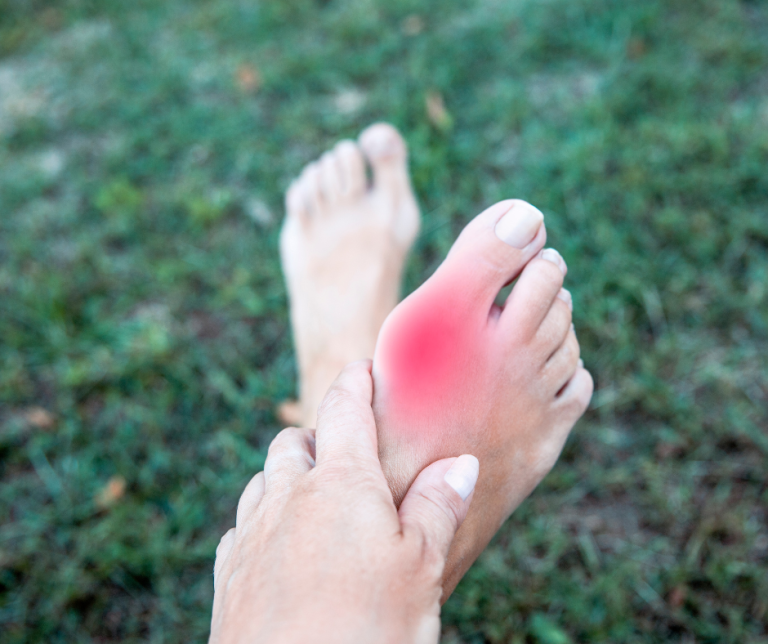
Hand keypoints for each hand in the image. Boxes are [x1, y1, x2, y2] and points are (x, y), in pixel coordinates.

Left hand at [209, 360, 479, 643]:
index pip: (344, 409)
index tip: (364, 369)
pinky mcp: (229, 574)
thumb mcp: (420, 566)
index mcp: (340, 483)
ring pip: (263, 481)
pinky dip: (262, 520)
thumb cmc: (368, 627)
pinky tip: (280, 544)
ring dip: (287, 476)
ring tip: (315, 497)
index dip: (356, 382)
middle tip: (347, 453)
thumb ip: (436, 506)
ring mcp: (251, 534)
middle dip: (318, 435)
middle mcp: (288, 497)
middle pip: (294, 442)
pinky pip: (241, 527)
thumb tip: (460, 462)